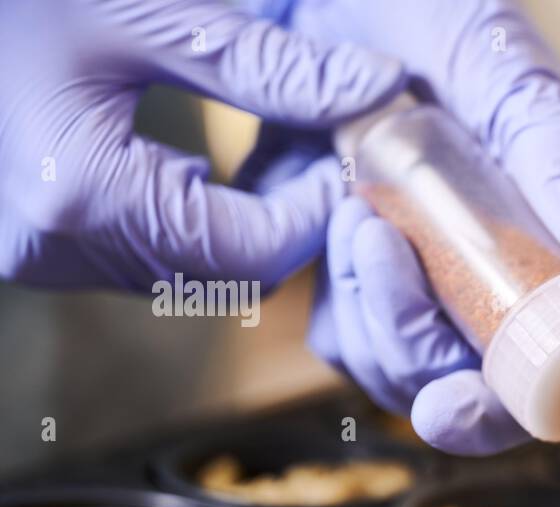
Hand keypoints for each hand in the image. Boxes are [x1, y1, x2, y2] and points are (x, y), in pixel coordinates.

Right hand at [0, 0, 403, 289]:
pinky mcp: (33, 241)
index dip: (320, 211)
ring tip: (265, 146)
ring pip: (188, 267)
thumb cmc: (6, 1)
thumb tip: (370, 87)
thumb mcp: (139, 12)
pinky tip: (195, 156)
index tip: (352, 154)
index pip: (257, 253)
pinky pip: (141, 249)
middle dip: (287, 217)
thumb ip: (263, 65)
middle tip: (317, 147)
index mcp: (86, 198)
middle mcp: (60, 248)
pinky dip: (188, 213)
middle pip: (227, 272)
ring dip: (241, 217)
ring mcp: (39, 254)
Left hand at [238, 0, 559, 454]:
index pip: (550, 382)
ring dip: (368, 306)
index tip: (451, 406)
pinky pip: (347, 338)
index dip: (503, 414)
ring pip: (399, 374)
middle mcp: (501, 294)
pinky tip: (339, 212)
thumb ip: (558, 150)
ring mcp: (434, 298)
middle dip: (411, 346)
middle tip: (379, 243)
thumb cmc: (441, 19)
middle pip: (462, 394)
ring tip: (359, 205)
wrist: (354, 5)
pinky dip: (339, 293)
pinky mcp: (370, 289)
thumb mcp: (502, 68)